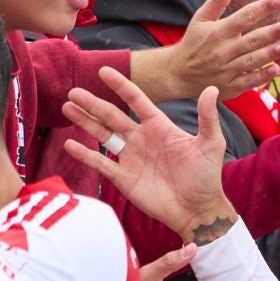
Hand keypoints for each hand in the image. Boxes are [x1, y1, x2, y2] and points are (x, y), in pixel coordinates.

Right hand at [63, 67, 234, 242]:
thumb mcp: (210, 144)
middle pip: (112, 116)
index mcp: (160, 126)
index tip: (104, 71)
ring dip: (85, 122)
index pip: (136, 100)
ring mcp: (130, 157)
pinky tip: (70, 143)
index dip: (120, 86)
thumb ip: (207, 117)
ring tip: (67, 108)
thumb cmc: (207, 176)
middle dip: (93, 104)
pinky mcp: (123, 177)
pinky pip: (100, 162)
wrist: (197, 209)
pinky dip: (85, 154)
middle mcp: (142, 138)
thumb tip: (212, 89)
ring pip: (102, 134)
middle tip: (74, 92)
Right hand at [160, 0, 279, 100]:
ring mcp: (226, 70)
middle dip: (272, 33)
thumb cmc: (193, 42)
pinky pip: (247, 81)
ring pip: (251, 61)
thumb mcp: (200, 19)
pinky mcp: (229, 86)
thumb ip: (217, 1)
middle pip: (251, 40)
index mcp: (218, 32)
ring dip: (269, 53)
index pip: (244, 16)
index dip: (263, 7)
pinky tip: (275, 69)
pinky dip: (261, 76)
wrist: (176, 74)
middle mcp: (223, 50)